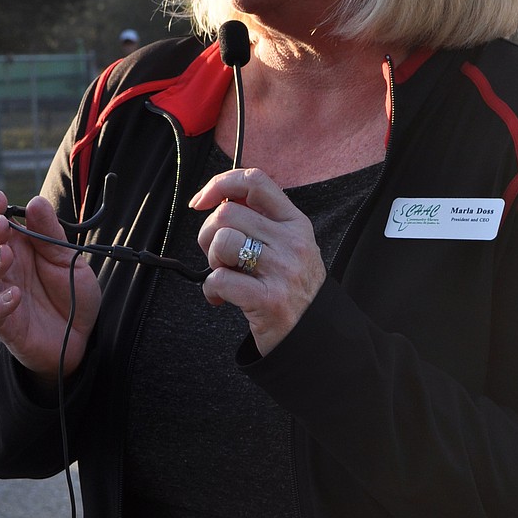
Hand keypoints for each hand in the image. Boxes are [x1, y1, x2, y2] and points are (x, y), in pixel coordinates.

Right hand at [0, 190, 101, 384]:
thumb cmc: (70, 292)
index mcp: (17, 247)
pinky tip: (14, 295)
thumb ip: (51, 234)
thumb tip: (35, 202)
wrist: (81, 336)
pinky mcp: (6, 325)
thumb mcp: (68, 258)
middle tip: (1, 224)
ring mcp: (1, 297)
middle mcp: (4, 270)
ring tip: (5, 254)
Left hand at [191, 168, 326, 355]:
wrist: (315, 336)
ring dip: (211, 261)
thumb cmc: (293, 290)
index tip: (203, 201)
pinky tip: (221, 298)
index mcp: (295, 223)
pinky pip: (219, 279)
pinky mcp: (268, 299)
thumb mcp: (290, 247)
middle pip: (227, 213)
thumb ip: (261, 223)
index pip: (255, 180)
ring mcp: (282, 270)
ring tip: (224, 275)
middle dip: (207, 234)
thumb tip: (219, 201)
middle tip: (217, 256)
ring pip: (222, 241)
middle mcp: (291, 242)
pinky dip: (211, 290)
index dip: (220, 184)